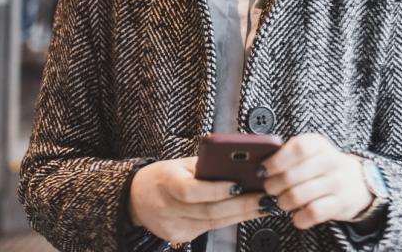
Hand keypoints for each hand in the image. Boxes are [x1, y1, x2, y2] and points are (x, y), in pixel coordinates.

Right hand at [128, 157, 264, 244]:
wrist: (136, 198)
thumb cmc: (163, 176)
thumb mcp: (180, 164)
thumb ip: (206, 165)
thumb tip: (240, 165)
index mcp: (166, 182)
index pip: (191, 190)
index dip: (216, 190)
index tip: (239, 184)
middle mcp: (168, 207)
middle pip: (209, 210)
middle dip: (242, 205)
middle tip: (265, 198)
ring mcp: (173, 226)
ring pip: (214, 222)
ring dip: (242, 214)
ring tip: (264, 205)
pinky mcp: (180, 237)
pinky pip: (209, 228)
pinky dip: (230, 220)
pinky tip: (246, 213)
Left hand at [261, 134, 375, 229]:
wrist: (357, 181)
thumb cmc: (322, 166)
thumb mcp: (310, 152)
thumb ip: (287, 155)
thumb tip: (259, 168)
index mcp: (318, 144)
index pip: (297, 148)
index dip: (276, 161)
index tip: (263, 170)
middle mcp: (329, 161)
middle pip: (291, 176)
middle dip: (273, 186)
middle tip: (270, 188)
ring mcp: (336, 183)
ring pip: (298, 196)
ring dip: (283, 202)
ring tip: (282, 201)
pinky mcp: (339, 204)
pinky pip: (312, 213)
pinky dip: (299, 218)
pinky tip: (297, 215)